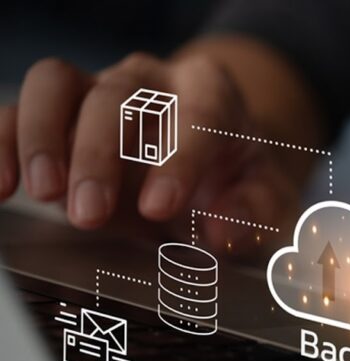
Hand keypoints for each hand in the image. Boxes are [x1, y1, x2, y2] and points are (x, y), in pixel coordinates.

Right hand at [0, 52, 298, 249]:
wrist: (211, 163)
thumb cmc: (237, 179)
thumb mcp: (265, 199)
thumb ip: (254, 213)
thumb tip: (222, 232)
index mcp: (211, 93)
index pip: (197, 112)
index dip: (177, 159)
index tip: (160, 208)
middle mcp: (150, 81)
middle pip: (115, 94)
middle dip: (98, 154)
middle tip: (89, 215)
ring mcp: (98, 90)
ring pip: (55, 84)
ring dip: (42, 137)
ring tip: (43, 194)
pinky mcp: (58, 114)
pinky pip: (16, 111)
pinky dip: (2, 143)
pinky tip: (3, 188)